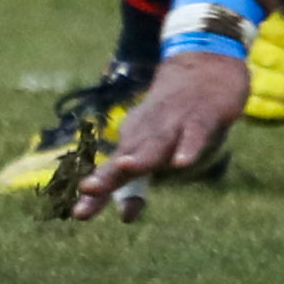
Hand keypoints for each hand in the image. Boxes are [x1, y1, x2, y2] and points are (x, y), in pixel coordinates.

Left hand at [70, 51, 249, 219]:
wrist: (204, 66)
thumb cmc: (175, 120)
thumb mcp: (156, 151)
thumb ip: (141, 182)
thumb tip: (125, 216)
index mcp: (134, 141)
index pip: (112, 172)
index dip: (98, 192)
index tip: (79, 214)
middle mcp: (149, 133)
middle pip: (127, 156)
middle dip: (108, 175)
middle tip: (87, 190)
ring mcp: (175, 123)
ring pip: (157, 142)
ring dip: (142, 156)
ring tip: (126, 168)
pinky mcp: (202, 116)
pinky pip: (195, 134)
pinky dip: (189, 147)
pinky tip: (182, 163)